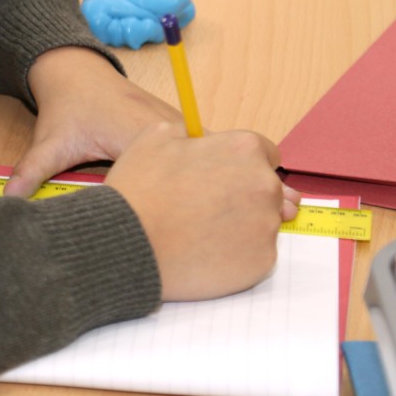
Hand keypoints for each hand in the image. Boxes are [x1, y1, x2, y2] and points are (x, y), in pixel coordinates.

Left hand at [3, 47, 301, 220]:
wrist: (74, 69)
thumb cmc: (65, 108)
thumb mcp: (49, 142)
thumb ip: (31, 174)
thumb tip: (7, 205)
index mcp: (143, 135)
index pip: (189, 170)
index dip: (218, 197)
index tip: (245, 221)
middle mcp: (172, 127)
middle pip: (217, 165)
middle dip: (247, 189)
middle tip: (289, 214)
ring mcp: (181, 125)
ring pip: (221, 157)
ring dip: (247, 179)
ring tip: (288, 206)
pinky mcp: (182, 126)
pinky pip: (213, 152)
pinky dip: (234, 170)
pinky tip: (258, 191)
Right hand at [107, 122, 285, 300]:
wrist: (129, 244)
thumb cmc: (140, 189)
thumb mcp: (155, 136)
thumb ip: (191, 134)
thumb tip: (202, 143)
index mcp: (243, 149)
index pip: (265, 153)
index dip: (240, 163)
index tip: (224, 175)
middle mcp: (264, 186)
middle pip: (266, 189)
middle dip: (243, 194)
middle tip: (206, 206)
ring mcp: (266, 226)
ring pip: (260, 223)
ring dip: (239, 225)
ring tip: (199, 231)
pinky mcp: (262, 261)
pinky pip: (255, 254)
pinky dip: (235, 254)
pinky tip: (204, 251)